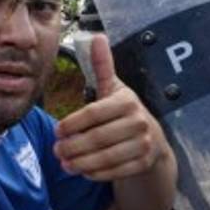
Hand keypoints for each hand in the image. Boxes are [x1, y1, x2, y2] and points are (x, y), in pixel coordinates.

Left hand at [54, 35, 166, 180]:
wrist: (153, 140)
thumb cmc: (124, 112)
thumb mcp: (114, 88)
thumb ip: (102, 66)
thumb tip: (97, 36)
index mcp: (127, 101)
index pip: (94, 113)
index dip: (72, 123)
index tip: (56, 130)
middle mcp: (139, 121)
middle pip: (98, 138)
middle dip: (73, 146)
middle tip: (56, 151)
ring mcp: (144, 144)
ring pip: (106, 157)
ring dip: (81, 162)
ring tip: (64, 163)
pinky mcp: (144, 163)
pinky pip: (115, 171)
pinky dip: (96, 173)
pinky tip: (82, 171)